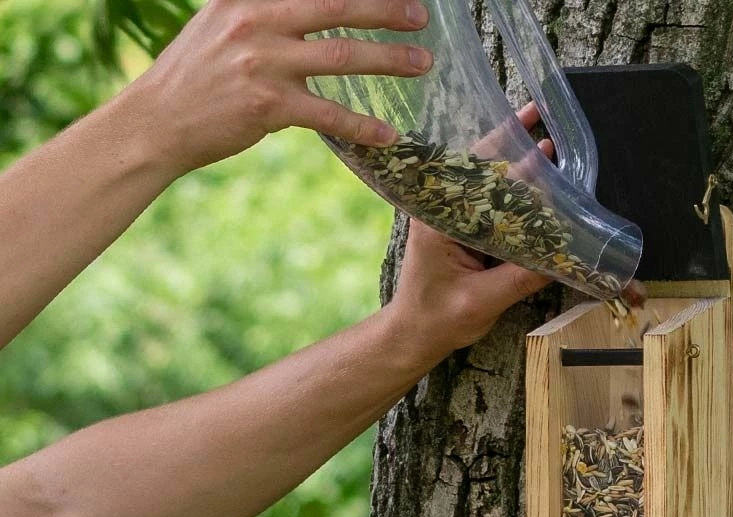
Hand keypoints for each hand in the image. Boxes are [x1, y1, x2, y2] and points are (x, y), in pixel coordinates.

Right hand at [120, 0, 432, 176]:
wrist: (157, 120)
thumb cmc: (195, 75)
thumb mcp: (222, 22)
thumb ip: (263, 10)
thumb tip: (310, 12)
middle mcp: (256, 18)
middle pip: (337, 5)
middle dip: (385, 9)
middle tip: (421, 15)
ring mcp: (263, 61)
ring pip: (342, 56)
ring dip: (388, 60)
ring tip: (421, 65)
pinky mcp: (268, 106)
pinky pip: (329, 114)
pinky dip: (362, 126)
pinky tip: (387, 134)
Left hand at [385, 104, 554, 356]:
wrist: (415, 335)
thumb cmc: (438, 319)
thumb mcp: (483, 301)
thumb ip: (522, 277)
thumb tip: (565, 257)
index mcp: (439, 219)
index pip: (478, 175)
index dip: (510, 152)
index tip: (540, 138)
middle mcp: (443, 210)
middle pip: (484, 167)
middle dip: (516, 144)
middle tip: (545, 117)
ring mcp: (452, 218)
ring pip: (489, 183)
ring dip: (518, 165)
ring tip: (549, 143)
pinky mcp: (463, 231)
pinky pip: (492, 205)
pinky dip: (515, 194)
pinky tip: (539, 185)